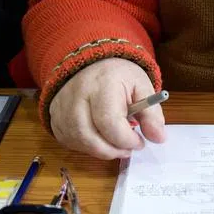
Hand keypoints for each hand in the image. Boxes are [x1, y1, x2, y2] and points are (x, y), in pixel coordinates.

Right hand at [49, 58, 165, 158]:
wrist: (91, 62)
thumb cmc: (118, 76)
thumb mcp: (141, 86)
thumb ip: (151, 113)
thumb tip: (159, 138)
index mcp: (102, 84)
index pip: (109, 122)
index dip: (126, 139)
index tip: (140, 142)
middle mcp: (77, 96)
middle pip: (89, 137)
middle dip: (113, 150)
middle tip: (128, 149)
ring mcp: (62, 107)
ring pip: (78, 142)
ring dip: (100, 151)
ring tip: (116, 144)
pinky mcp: (54, 116)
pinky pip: (69, 141)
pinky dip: (86, 147)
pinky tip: (100, 139)